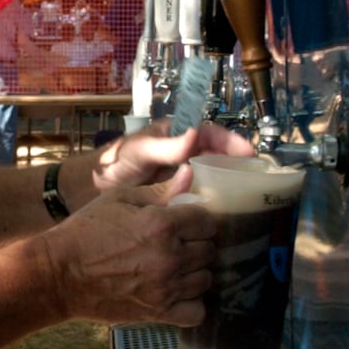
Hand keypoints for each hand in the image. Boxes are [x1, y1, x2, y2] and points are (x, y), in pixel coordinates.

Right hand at [36, 166, 219, 326]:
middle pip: (209, 250)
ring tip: (175, 267)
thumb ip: (160, 190)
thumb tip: (190, 174)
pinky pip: (197, 311)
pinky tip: (178, 292)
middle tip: (178, 244)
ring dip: (195, 272)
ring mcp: (166, 288)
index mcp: (162, 225)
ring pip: (206, 279)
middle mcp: (170, 257)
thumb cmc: (86, 231)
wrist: (59, 274)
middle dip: (197, 244)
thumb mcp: (119, 199)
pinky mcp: (159, 313)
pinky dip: (192, 303)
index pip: (208, 221)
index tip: (186, 223)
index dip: (198, 220)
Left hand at [91, 120, 254, 189]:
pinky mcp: (176, 196)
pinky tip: (220, 214)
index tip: (249, 154)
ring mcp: (181, 176)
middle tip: (254, 179)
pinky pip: (199, 196)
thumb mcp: (141, 150)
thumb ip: (168, 146)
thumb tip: (197, 134)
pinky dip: (211, 202)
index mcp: (177, 135)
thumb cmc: (115, 161)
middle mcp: (183, 154)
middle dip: (236, 165)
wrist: (94, 188)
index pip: (212, 134)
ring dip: (227, 185)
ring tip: (245, 198)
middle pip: (217, 156)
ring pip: (211, 177)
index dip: (232, 142)